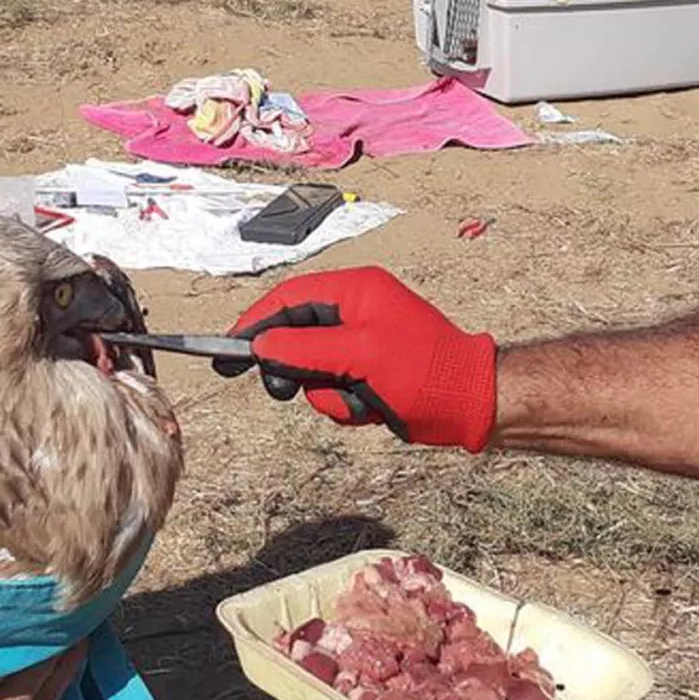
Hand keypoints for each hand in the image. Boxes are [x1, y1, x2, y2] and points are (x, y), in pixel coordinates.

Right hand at [225, 266, 498, 450]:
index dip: (256, 321)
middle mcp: (357, 312)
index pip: (289, 297)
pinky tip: (373, 408)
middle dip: (295, 368)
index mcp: (356, 291)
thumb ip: (304, 348)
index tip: (229, 348)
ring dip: (328, 393)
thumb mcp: (357, 356)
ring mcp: (362, 345)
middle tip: (283, 390)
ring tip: (359, 400)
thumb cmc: (423, 371)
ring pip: (312, 370)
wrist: (469, 404)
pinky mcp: (368, 374)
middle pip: (296, 335)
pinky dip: (347, 405)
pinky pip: (334, 389)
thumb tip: (261, 344)